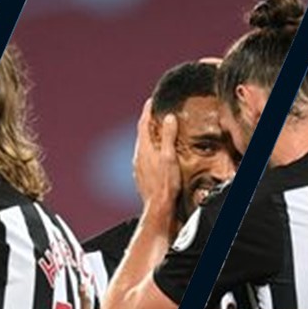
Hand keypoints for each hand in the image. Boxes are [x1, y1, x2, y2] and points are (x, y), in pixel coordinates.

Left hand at [132, 98, 180, 222]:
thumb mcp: (170, 157)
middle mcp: (137, 156)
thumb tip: (168, 118)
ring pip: (143, 145)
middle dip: (148, 122)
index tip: (150, 101)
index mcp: (144, 149)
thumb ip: (169, 137)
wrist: (158, 207)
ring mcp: (138, 166)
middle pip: (141, 134)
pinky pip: (144, 156)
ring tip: (158, 129)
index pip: (143, 124)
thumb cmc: (165, 184)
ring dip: (149, 136)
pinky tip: (157, 152)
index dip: (147, 111)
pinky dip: (150, 148)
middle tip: (155, 112)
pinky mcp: (141, 174)